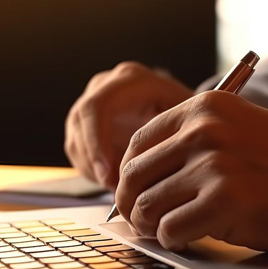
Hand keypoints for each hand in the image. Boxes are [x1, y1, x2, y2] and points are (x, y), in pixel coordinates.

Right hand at [64, 62, 192, 187]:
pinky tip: (116, 183)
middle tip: (113, 188)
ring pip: (76, 141)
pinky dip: (93, 172)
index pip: (98, 106)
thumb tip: (155, 164)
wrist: (181, 113)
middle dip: (94, 160)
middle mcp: (104, 86)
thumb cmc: (189, 117)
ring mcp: (91, 105)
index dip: (98, 142)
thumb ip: (174, 135)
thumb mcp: (190, 120)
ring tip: (122, 188)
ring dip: (94, 169)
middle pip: (80, 122)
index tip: (109, 175)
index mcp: (130, 79)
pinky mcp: (85, 126)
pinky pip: (78, 153)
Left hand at [114, 90, 267, 250]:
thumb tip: (139, 176)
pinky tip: (191, 240)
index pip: (137, 144)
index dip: (129, 177)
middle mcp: (204, 130)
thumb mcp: (241, 130)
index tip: (137, 196)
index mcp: (205, 107)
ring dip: (152, 228)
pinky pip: (169, 230)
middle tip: (145, 224)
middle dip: (132, 207)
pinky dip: (173, 242)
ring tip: (171, 232)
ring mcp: (214, 165)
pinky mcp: (225, 201)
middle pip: (133, 176)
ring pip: (146, 206)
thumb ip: (193, 141)